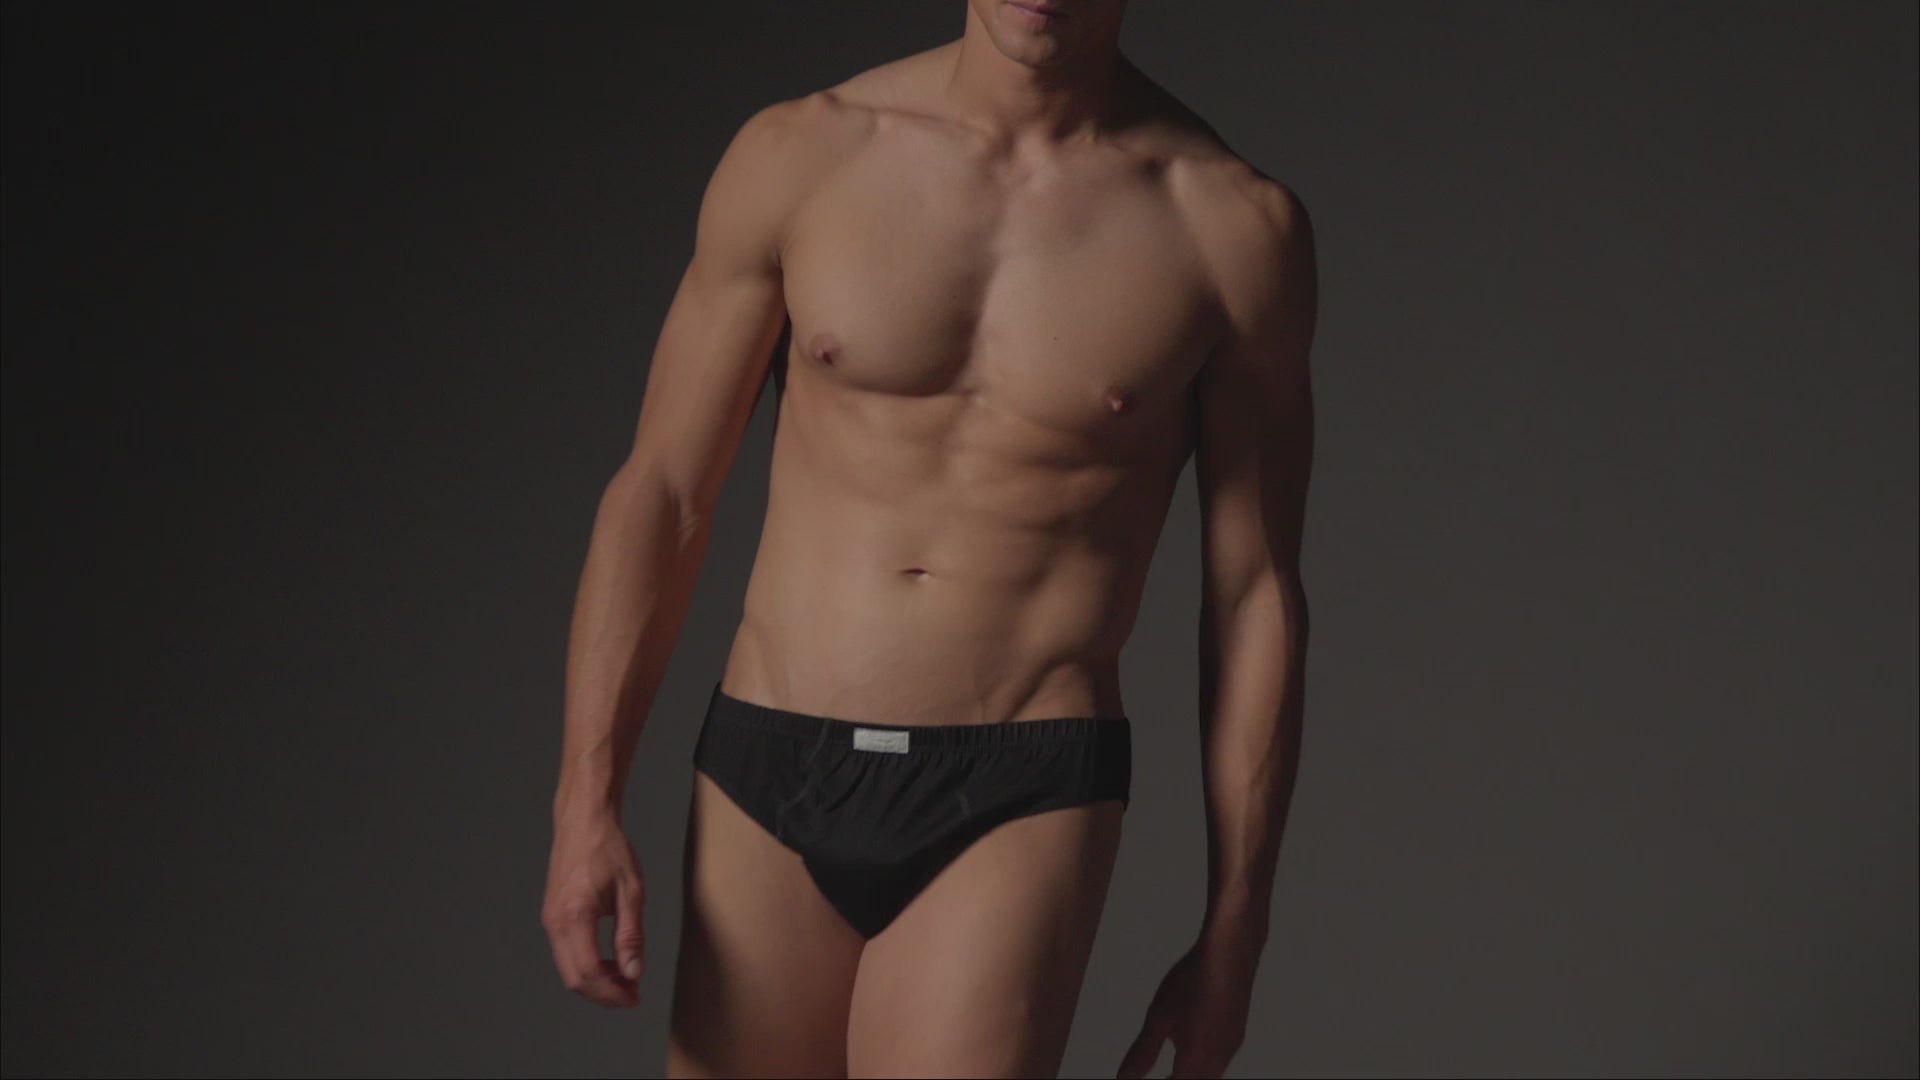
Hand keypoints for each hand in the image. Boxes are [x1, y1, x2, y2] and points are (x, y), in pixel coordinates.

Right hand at [541, 810, 646, 1007]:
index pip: (589, 972)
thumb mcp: (631, 891)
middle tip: (631, 994)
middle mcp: (555, 922)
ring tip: (624, 978)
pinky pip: (566, 953)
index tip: (634, 997)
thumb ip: (631, 935)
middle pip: (574, 978)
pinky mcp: (552, 916)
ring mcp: (550, 920)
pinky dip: (586, 965)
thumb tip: (633, 972)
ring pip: (568, 968)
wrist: (583, 820)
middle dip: (603, 993)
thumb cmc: (608, 848)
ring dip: (595, 981)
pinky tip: (609, 961)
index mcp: (574, 916)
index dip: (612, 992)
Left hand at [1117, 931, 1258, 1077]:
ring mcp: (1231, 1046)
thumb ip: (1142, 1053)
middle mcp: (1218, 1060)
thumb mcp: (1158, 1018)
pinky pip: (1219, 1061)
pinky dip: (1203, 1064)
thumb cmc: (1191, 983)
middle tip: (1161, 1077)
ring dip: (1190, 1076)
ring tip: (1172, 1070)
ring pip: (1210, 1075)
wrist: (1230, 954)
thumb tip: (1123, 1078)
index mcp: (1196, 1061)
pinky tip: (1192, 1045)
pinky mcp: (1237, 1033)